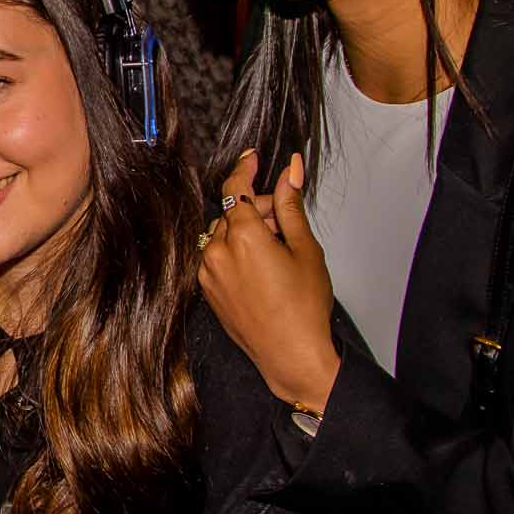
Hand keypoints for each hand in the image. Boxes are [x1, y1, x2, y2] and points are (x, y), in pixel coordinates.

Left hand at [197, 151, 340, 410]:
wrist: (291, 355)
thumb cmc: (304, 308)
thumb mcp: (305, 248)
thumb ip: (290, 205)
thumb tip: (289, 171)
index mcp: (243, 236)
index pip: (236, 188)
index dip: (245, 168)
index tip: (251, 157)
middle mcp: (218, 252)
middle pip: (234, 212)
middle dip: (258, 209)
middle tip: (285, 223)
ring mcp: (209, 273)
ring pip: (224, 235)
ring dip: (246, 232)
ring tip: (277, 251)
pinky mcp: (208, 290)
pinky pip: (217, 257)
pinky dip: (235, 252)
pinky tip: (261, 269)